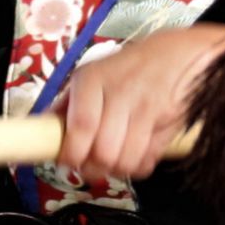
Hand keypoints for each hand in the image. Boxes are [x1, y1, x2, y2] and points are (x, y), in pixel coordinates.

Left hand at [56, 25, 224, 181]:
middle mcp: (121, 91)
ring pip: (126, 161)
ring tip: (113, 162)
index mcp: (94, 79)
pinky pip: (149, 160)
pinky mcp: (169, 123)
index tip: (69, 162)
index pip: (82, 126)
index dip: (73, 153)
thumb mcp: (94, 75)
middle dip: (95, 168)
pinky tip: (135, 155)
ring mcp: (148, 107)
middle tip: (92, 166)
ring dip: (117, 170)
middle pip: (104, 151)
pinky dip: (139, 167)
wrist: (180, 54)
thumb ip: (68, 103)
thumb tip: (44, 128)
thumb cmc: (128, 68)